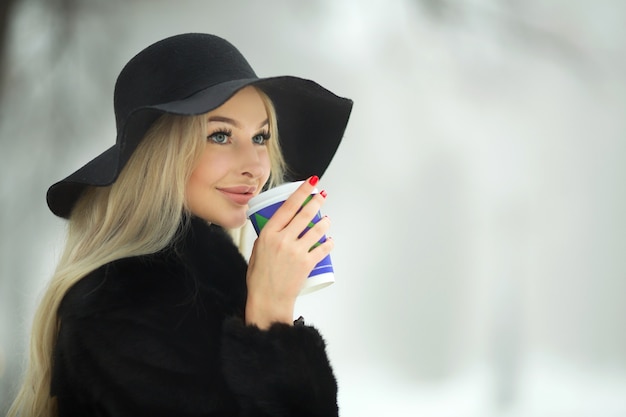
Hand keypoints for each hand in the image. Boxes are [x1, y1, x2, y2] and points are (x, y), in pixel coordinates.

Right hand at [245, 176, 332, 328]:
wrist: (267, 300)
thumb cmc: (259, 278)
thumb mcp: (257, 251)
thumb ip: (266, 237)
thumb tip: (277, 227)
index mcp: (268, 234)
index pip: (288, 206)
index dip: (301, 192)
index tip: (309, 183)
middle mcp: (283, 239)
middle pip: (305, 214)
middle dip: (316, 202)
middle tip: (321, 196)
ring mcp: (296, 251)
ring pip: (317, 229)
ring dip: (325, 222)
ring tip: (327, 220)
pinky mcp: (307, 263)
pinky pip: (322, 248)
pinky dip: (328, 243)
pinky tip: (330, 240)